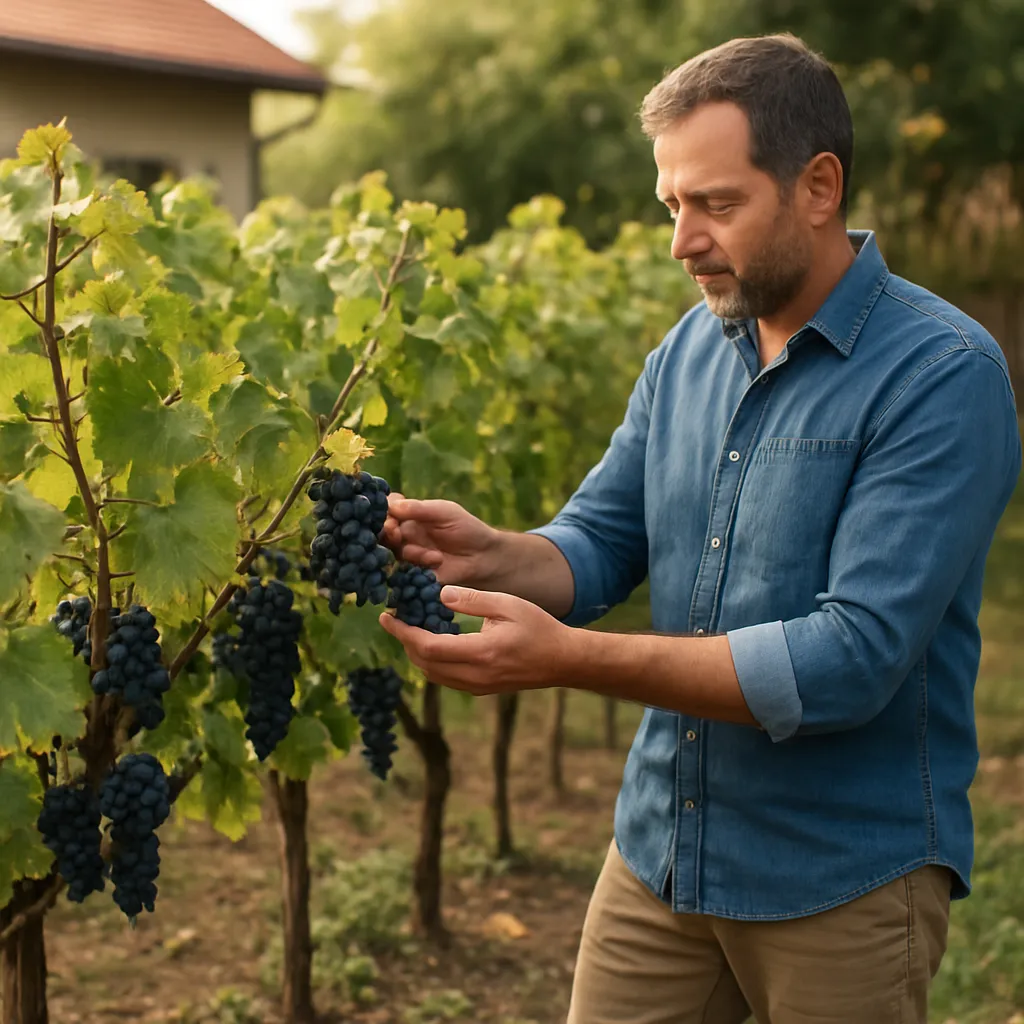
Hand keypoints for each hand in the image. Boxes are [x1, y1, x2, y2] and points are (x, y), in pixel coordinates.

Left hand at [378, 586, 577, 694]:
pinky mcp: (481, 690)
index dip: (403, 633)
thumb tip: (439, 594)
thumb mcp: (508, 604)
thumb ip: (472, 599)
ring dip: (416, 653)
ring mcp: (477, 687)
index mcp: (481, 652)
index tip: (387, 616)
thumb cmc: (539, 627)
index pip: (428, 647)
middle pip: (424, 664)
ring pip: (433, 674)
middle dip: (404, 642)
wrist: (563, 661)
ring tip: (410, 629)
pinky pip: (446, 678)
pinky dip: (432, 662)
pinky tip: (433, 642)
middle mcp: (475, 676)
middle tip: (395, 620)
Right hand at [380, 493, 500, 587]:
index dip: (382, 512)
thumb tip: (392, 506)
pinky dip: (418, 567)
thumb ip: (419, 508)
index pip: (386, 509)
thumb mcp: (445, 512)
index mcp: (409, 515)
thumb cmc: (465, 528)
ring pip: (393, 552)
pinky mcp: (412, 573)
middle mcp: (403, 534)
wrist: (482, 557)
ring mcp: (406, 554)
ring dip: (412, 552)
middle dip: (387, 533)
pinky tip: (436, 563)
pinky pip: (403, 571)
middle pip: (381, 532)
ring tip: (436, 556)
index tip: (390, 516)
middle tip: (398, 535)